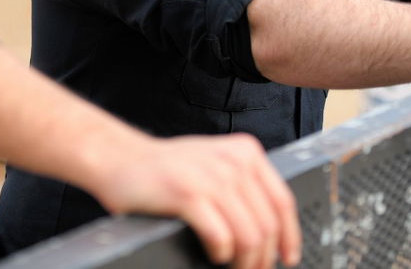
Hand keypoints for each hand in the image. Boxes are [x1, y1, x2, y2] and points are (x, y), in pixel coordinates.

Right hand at [92, 132, 300, 268]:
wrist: (121, 158)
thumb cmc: (167, 169)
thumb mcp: (214, 163)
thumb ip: (244, 185)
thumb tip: (273, 231)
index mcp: (245, 152)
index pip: (282, 201)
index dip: (290, 236)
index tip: (289, 258)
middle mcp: (233, 161)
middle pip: (267, 224)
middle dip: (263, 257)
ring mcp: (210, 176)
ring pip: (249, 235)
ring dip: (244, 261)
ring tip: (234, 267)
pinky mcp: (187, 194)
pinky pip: (221, 237)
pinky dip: (222, 254)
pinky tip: (215, 254)